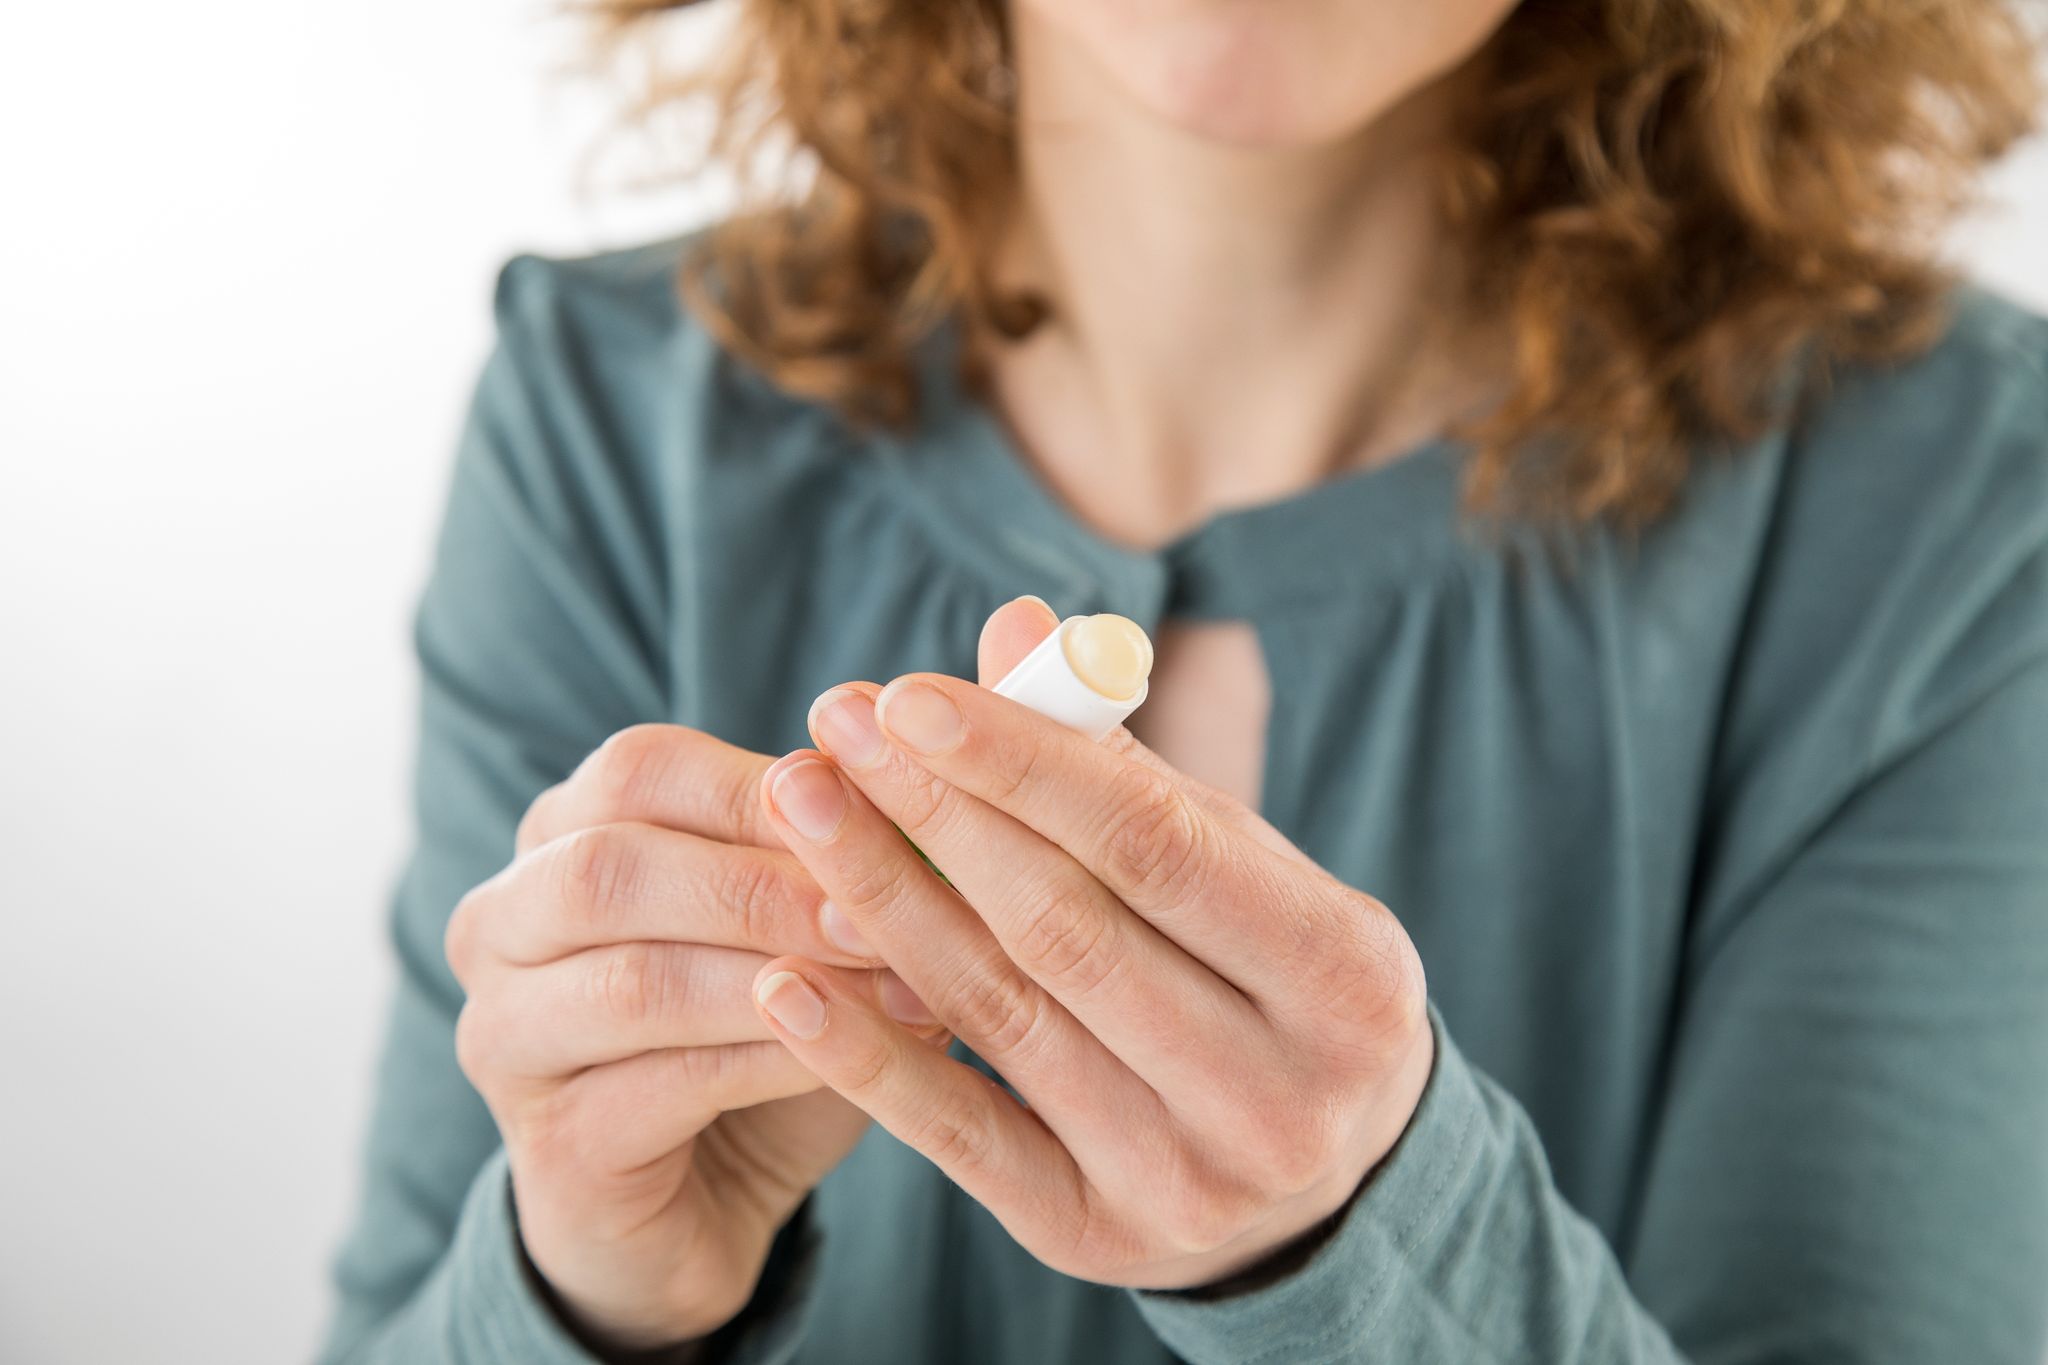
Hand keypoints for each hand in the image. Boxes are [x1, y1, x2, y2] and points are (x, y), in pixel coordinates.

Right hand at [444, 724, 941, 1348]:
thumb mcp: (813, 919)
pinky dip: (770, 1065)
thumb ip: (861, 828)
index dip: (766, 788)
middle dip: (765, 883)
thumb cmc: (768, 1033)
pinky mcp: (547, 1146)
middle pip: (614, 866)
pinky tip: (855, 1060)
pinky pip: (658, 1091)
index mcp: (562, 833)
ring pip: (635, 982)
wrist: (701, 1207)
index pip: (642, 769)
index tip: (884, 804)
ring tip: (904, 984)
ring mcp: (506, 1036)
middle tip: (885, 907)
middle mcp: (502, 921)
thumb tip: (968, 730)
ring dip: (780, 977)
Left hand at [747, 598, 1435, 1290]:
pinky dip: (864, 1053)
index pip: (1160, 844)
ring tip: (798, 805)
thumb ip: (1126, 763)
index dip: (1025, 762)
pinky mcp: (1091, 1236)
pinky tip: (784, 980)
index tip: (908, 692)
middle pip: (1066, 926)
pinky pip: (957, 1135)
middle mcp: (1275, 1094)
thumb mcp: (1241, 869)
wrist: (1322, 1183)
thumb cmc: (1267, 978)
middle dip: (934, 812)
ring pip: (1002, 1016)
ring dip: (880, 901)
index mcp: (1343, 976)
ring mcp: (1184, 1181)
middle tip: (833, 727)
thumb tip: (1013, 629)